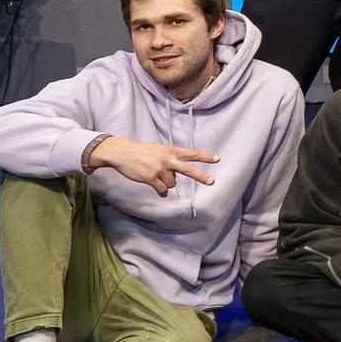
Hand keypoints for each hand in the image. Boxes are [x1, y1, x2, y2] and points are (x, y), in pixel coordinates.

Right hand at [91, 137, 218, 195]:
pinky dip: (161, 191)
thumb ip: (171, 157)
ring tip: (156, 175)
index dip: (205, 157)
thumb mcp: (160, 149)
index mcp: (171, 150)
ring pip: (172, 183)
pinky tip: (156, 187)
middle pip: (188, 169)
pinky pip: (162, 190)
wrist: (123, 153)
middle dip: (201, 176)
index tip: (217, 159)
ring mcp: (160, 169)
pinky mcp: (151, 178)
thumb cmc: (142, 151)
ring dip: (166, 183)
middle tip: (212, 181)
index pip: (192, 153)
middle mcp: (168, 159)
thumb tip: (178, 172)